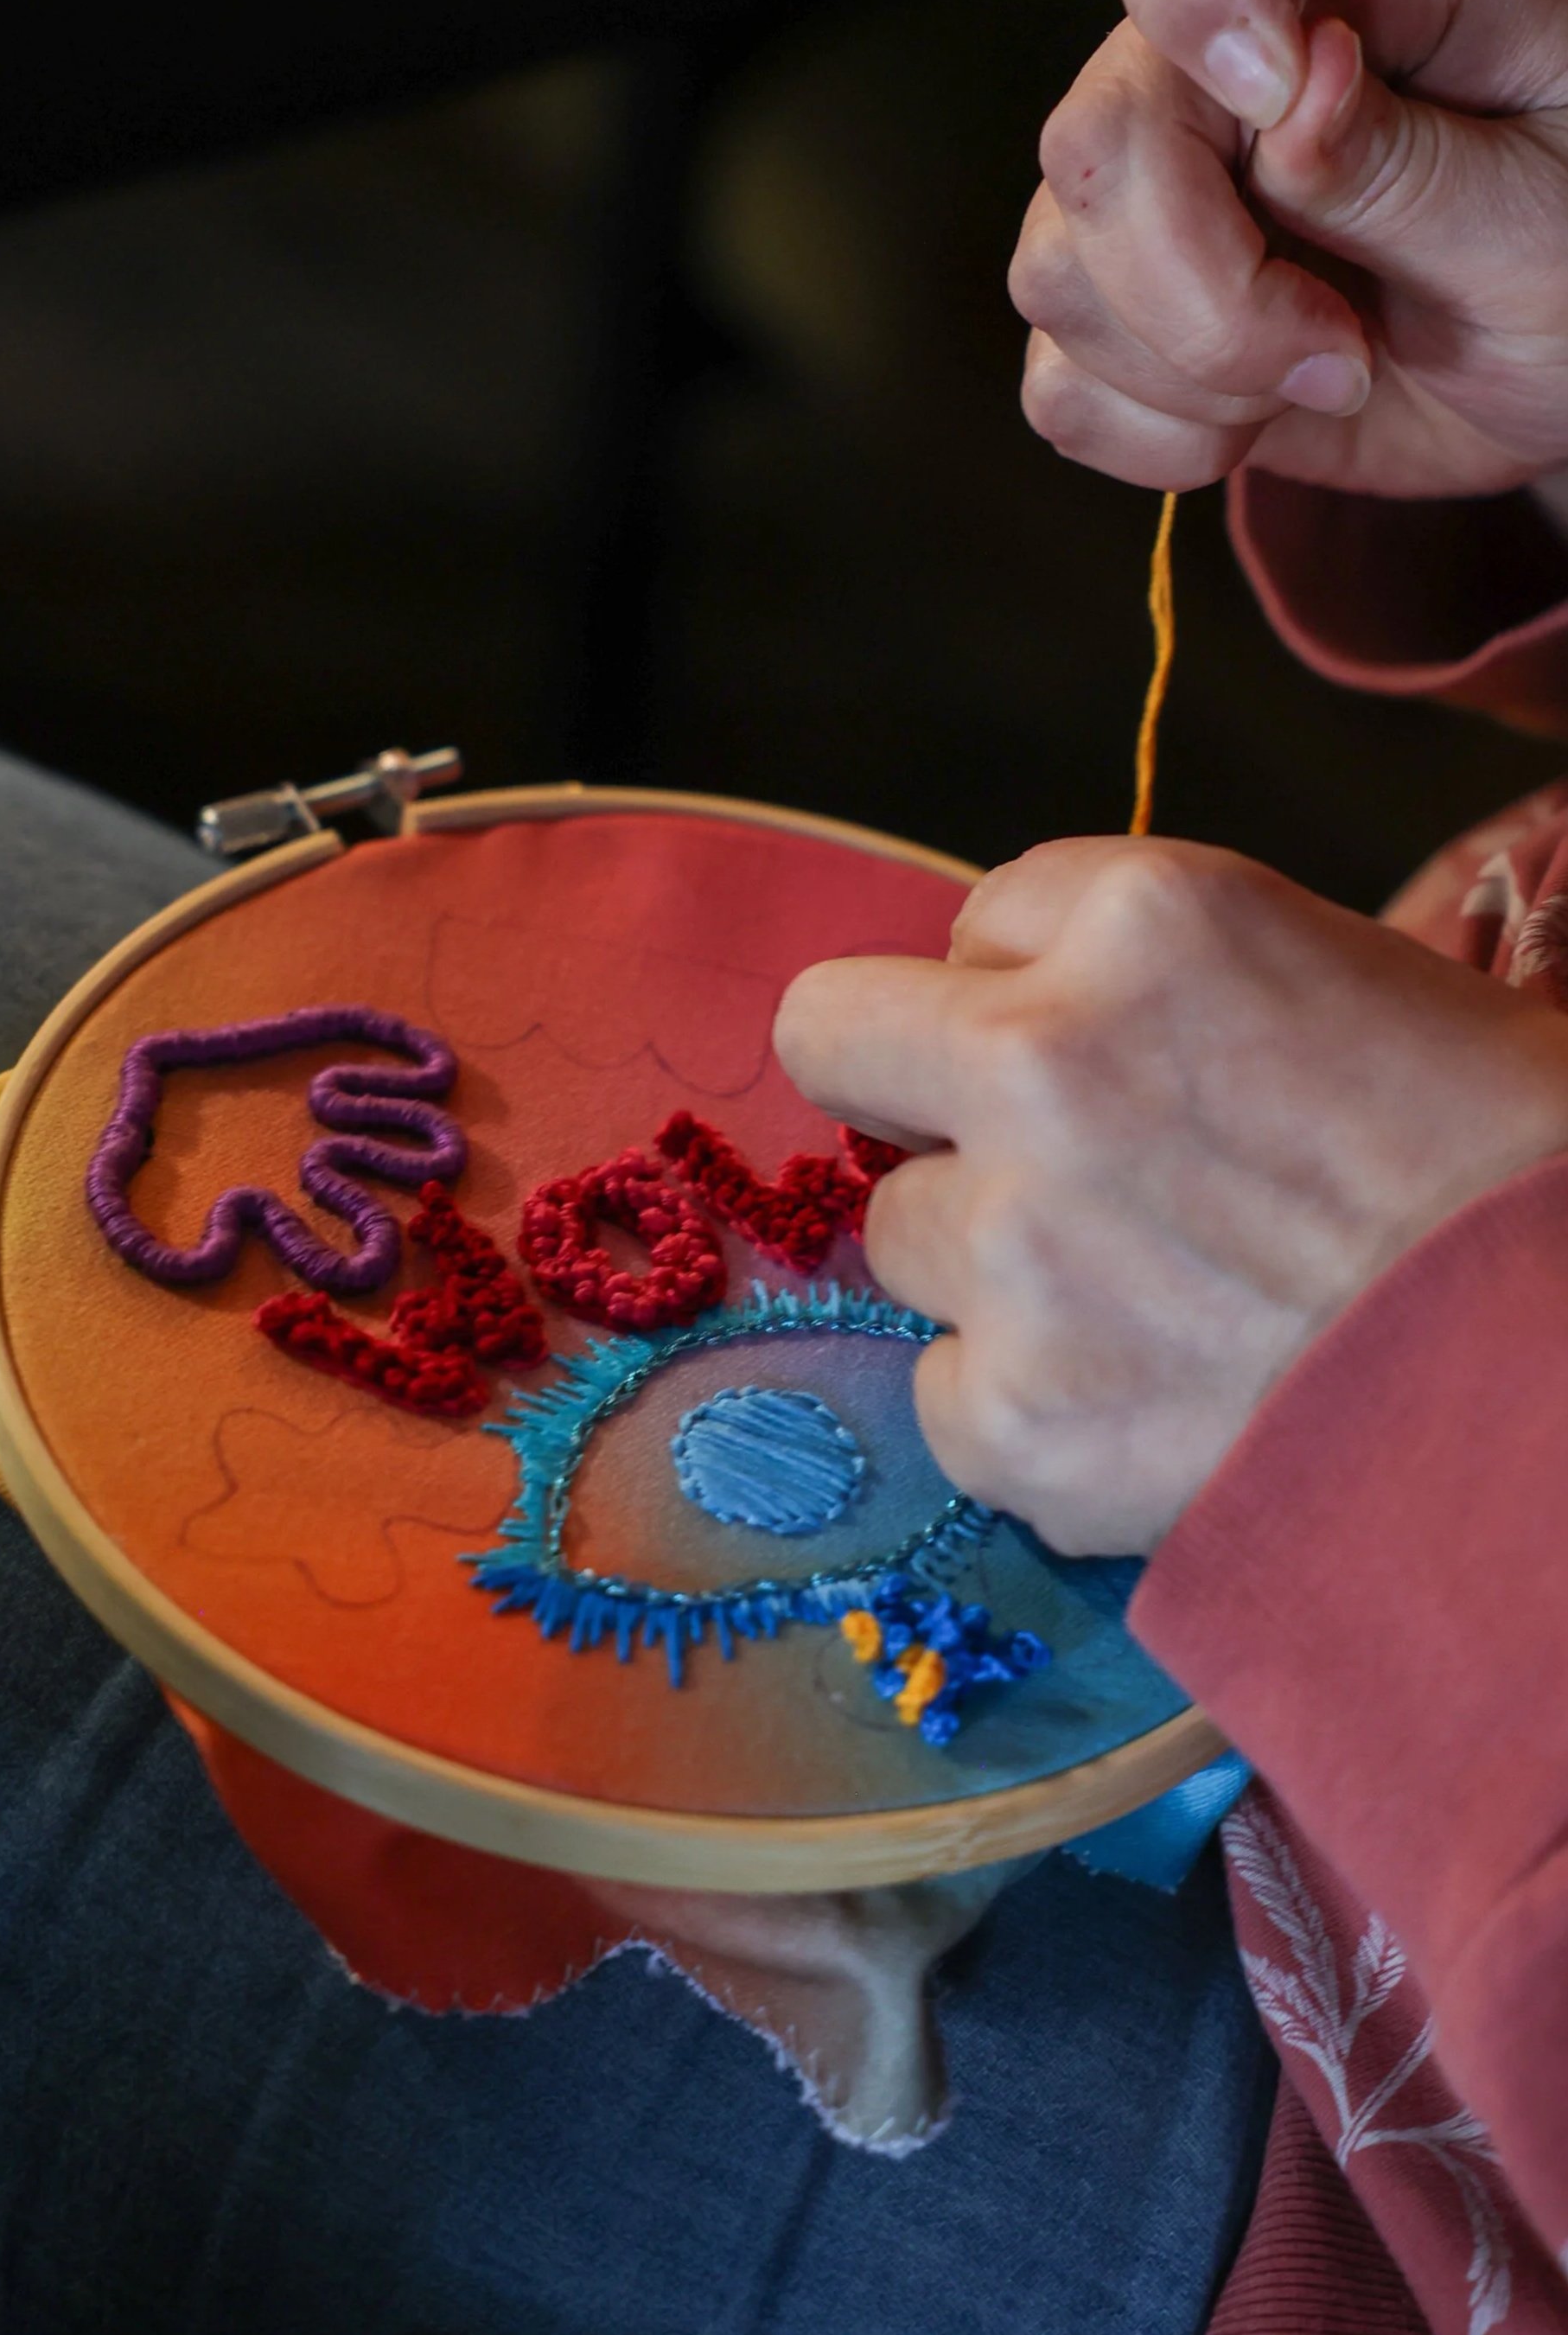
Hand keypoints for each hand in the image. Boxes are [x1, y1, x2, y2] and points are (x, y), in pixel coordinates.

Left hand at [775, 840, 1567, 1552]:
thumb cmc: (1498, 1173)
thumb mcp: (1343, 982)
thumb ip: (1153, 982)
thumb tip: (1011, 1010)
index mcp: (1151, 920)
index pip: (978, 917)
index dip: (1037, 990)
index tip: (1115, 1054)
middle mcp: (1047, 1062)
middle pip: (836, 1039)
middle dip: (908, 1087)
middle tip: (1017, 1155)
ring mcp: (1015, 1251)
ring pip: (900, 1232)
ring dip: (992, 1265)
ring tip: (1151, 1311)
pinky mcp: (1009, 1417)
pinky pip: (944, 1392)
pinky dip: (1026, 1413)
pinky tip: (1154, 1414)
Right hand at [1010, 0, 1567, 498]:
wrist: (1561, 390)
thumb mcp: (1548, 213)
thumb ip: (1411, 161)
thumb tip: (1290, 102)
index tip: (1273, 91)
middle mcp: (1231, 59)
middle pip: (1097, 131)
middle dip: (1199, 286)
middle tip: (1339, 355)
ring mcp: (1165, 187)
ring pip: (1056, 268)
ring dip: (1189, 373)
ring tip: (1326, 377)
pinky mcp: (1129, 315)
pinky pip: (1059, 383)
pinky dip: (1152, 436)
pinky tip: (1254, 423)